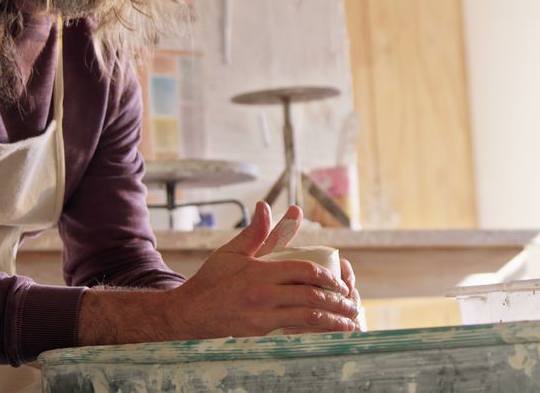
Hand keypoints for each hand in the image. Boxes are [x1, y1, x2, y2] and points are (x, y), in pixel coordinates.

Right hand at [165, 201, 359, 338]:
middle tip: (351, 302)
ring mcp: (261, 317)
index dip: (327, 276)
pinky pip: (293, 333)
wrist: (188, 313)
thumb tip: (266, 205)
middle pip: (310, 295)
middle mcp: (262, 295)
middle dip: (336, 300)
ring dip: (331, 320)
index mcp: (260, 272)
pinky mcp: (258, 334)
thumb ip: (256, 232)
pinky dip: (313, 334)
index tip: (339, 281)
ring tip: (348, 321)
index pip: (304, 270)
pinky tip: (326, 335)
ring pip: (305, 317)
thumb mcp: (232, 252)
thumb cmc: (211, 280)